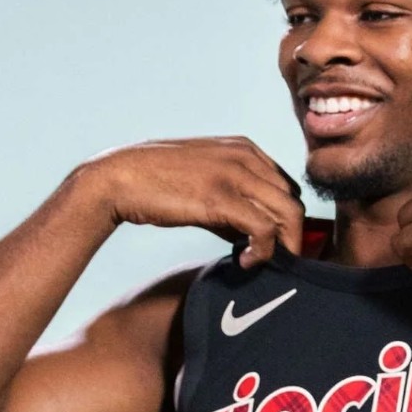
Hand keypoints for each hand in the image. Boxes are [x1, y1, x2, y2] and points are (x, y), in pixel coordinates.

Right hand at [84, 138, 303, 267]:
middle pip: (293, 201)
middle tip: (270, 261)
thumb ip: (234, 205)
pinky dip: (263, 252)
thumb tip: (254, 239)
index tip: (270, 245)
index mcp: (245, 149)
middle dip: (290, 236)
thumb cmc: (157, 186)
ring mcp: (235, 174)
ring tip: (256, 262)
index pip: (287, 187)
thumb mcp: (204, 185)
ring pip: (289, 214)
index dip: (285, 221)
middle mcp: (246, 156)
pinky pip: (265, 229)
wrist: (118, 179)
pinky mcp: (221, 198)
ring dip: (281, 246)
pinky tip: (245, 262)